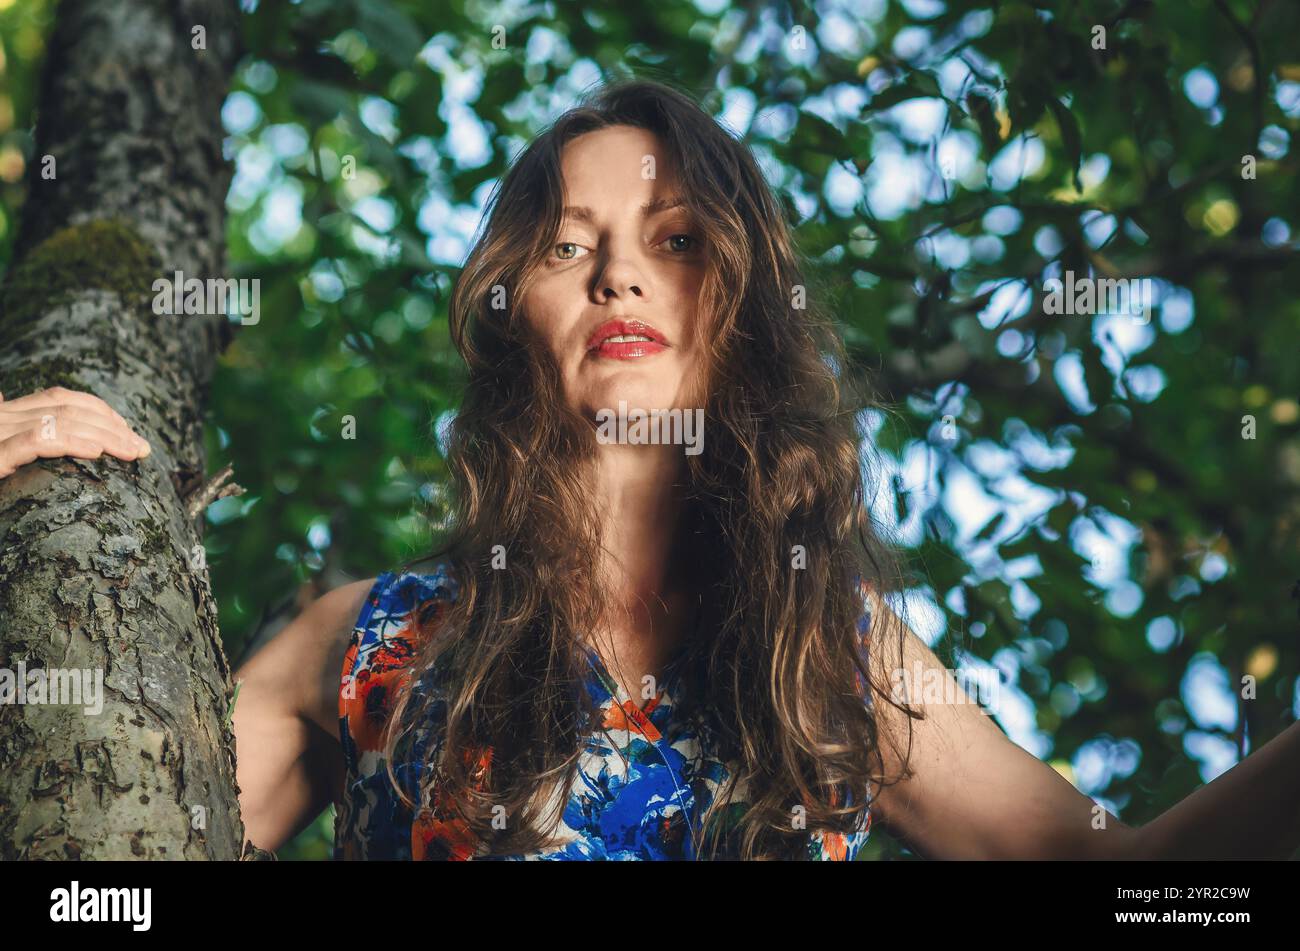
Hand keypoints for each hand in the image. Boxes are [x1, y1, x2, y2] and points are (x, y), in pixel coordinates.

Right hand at [0, 385, 150, 478]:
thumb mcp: (3, 451)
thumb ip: (18, 435)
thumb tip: (19, 411)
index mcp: (8, 413)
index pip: (60, 398)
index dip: (99, 410)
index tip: (127, 429)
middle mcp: (4, 416)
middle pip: (68, 409)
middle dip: (112, 426)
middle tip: (141, 447)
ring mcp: (0, 432)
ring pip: (62, 422)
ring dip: (105, 436)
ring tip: (131, 451)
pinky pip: (39, 440)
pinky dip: (73, 443)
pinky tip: (96, 452)